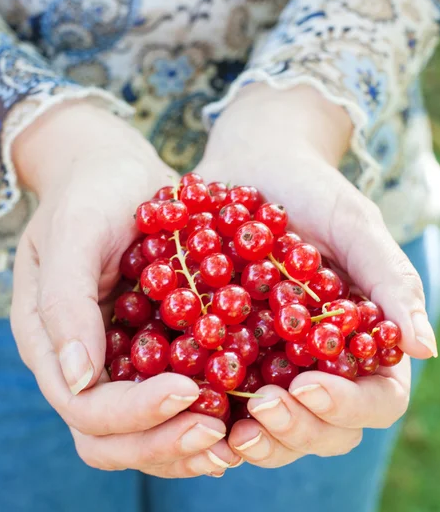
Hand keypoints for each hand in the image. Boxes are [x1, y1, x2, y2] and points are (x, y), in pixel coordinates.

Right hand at [10, 101, 238, 476]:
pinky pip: (176, 392)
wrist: (116, 170)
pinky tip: (242, 410)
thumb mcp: (75, 232)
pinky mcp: (154, 344)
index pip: (83, 405)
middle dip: (161, 442)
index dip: (132, 411)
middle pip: (111, 436)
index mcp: (51, 341)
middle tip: (216, 436)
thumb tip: (77, 378)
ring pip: (144, 428)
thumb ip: (65, 302)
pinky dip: (205, 410)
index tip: (186, 391)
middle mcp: (84, 360)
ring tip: (234, 440)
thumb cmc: (91, 192)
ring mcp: (119, 356)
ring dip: (186, 442)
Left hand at [195, 84, 436, 466]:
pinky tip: (190, 407)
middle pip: (325, 427)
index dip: (347, 405)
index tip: (308, 385)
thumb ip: (390, 281)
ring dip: (256, 438)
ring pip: (276, 427)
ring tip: (225, 429)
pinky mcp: (229, 353)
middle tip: (261, 409)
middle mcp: (320, 362)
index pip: (375, 397)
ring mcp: (274, 363)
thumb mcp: (354, 225)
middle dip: (297, 429)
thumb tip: (426, 348)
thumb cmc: (312, 190)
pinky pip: (225, 399)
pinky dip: (213, 414)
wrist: (252, 167)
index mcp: (362, 341)